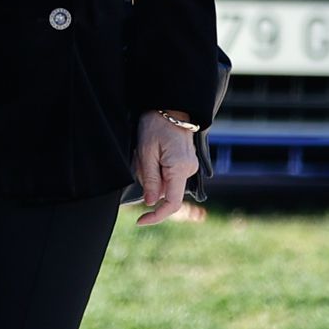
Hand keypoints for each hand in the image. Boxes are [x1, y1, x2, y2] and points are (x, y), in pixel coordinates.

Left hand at [133, 111, 202, 225]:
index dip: (156, 216)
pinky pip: (168, 176)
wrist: (170, 108)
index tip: (140, 220)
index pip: (172, 203)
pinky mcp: (186, 164)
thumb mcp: (146, 152)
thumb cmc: (156, 125)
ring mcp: (189, 167)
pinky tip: (151, 154)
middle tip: (139, 162)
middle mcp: (189, 170)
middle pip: (165, 193)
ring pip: (165, 185)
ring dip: (150, 176)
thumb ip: (149, 179)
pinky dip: (156, 171)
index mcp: (180, 168)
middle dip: (148, 186)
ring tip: (144, 154)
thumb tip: (149, 203)